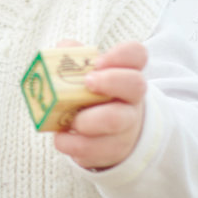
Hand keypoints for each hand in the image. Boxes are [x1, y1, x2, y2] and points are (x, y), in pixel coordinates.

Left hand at [50, 38, 147, 171]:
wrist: (108, 134)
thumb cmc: (93, 96)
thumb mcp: (86, 74)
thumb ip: (74, 57)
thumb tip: (63, 48)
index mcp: (126, 72)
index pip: (136, 54)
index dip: (121, 55)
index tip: (99, 61)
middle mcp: (131, 98)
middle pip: (135, 84)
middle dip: (109, 82)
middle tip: (88, 82)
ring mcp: (126, 125)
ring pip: (116, 120)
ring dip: (88, 119)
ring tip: (70, 120)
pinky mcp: (113, 149)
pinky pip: (96, 148)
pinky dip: (73, 144)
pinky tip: (61, 138)